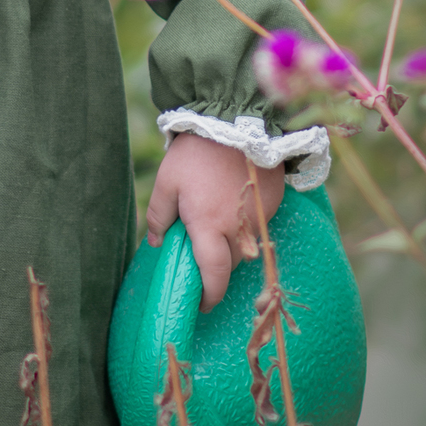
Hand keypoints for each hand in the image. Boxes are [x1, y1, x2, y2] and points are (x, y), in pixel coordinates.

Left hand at [145, 132, 284, 312]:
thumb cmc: (196, 153)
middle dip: (217, 267)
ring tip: (215, 226)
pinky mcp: (270, 203)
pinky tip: (230, 206)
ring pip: (246, 246)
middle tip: (202, 257)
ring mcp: (258, 216)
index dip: (209, 295)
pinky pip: (256, 227)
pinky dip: (244, 226)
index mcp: (209, 227)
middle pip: (230, 263)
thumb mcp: (167, 181)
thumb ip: (158, 215)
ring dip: (231, 246)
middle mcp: (238, 228)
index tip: (202, 304)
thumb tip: (155, 242)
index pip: (213, 275)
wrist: (235, 121)